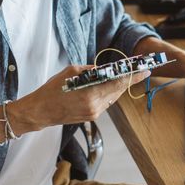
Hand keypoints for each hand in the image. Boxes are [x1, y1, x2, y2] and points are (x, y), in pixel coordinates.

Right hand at [7, 65, 150, 132]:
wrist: (41, 111)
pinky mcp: (92, 116)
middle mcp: (95, 105)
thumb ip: (92, 70)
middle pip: (119, 91)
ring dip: (119, 87)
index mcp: (90, 93)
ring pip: (113, 97)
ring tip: (127, 76)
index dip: (133, 76)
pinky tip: (109, 86)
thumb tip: (107, 68)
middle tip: (140, 70)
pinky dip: (109, 93)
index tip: (144, 70)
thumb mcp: (72, 71)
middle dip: (129, 80)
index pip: (118, 83)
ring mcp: (94, 113)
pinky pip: (106, 102)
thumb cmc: (52, 89)